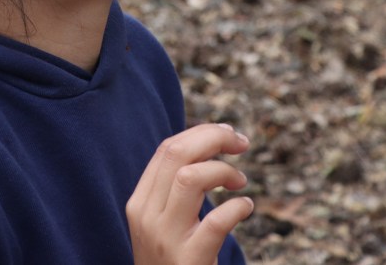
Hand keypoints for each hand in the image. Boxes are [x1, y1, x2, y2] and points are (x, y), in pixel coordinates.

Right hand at [127, 123, 252, 264]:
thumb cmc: (173, 263)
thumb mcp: (163, 224)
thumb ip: (175, 192)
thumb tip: (207, 146)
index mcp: (140, 202)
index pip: (166, 149)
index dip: (201, 133)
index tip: (228, 135)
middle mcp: (147, 216)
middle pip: (177, 154)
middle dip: (213, 138)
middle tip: (241, 142)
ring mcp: (165, 238)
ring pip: (190, 178)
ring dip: (223, 170)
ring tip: (240, 182)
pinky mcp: (188, 260)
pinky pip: (216, 222)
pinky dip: (237, 207)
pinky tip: (246, 207)